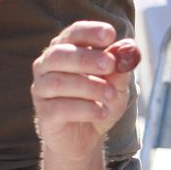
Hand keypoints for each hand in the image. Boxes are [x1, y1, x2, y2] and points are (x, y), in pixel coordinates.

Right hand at [32, 21, 140, 161]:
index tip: (109, 34)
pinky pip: (60, 107)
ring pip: (58, 82)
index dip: (89, 32)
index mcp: (65, 51)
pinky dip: (85, 109)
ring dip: (89, 87)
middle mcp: (46, 66)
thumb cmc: (98, 102)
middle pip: (59, 54)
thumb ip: (120, 67)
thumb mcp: (117, 85)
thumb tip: (129, 47)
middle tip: (110, 65)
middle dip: (86, 58)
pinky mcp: (43, 113)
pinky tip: (101, 112)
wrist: (85, 137)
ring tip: (110, 95)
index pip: (72, 34)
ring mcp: (41, 89)